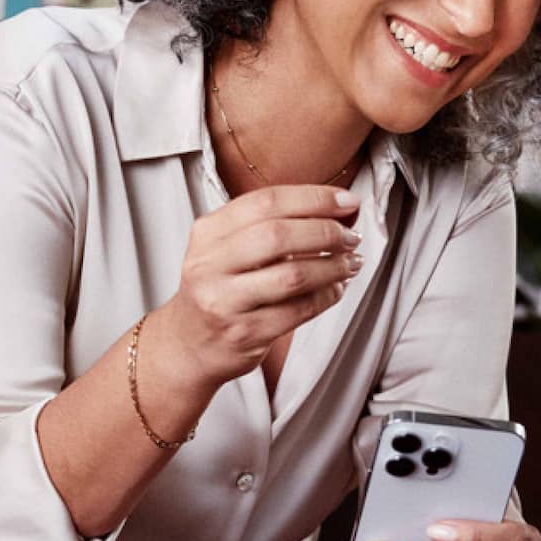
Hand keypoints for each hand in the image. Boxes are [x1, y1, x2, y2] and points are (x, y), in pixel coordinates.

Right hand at [148, 185, 364, 389]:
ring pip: (293, 275)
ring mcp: (224, 301)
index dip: (315, 198)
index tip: (348, 202)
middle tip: (351, 237)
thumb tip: (344, 209)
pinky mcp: (244, 333)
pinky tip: (335, 288)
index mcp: (209, 231)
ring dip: (334, 266)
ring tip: (351, 263)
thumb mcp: (232, 247)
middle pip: (279, 235)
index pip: (267, 201)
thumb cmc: (222, 287)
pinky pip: (299, 310)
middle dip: (327, 232)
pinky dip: (327, 296)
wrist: (188, 342)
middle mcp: (210, 264)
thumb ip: (279, 223)